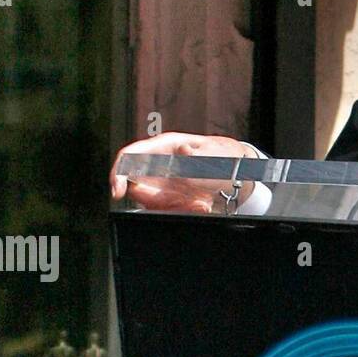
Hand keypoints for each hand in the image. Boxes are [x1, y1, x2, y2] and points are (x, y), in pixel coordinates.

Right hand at [110, 132, 256, 213]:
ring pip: (153, 202)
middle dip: (159, 200)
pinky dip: (184, 210)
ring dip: (176, 206)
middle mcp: (159, 164)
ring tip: (202, 202)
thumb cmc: (225, 157)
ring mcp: (163, 182)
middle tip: (187, 202)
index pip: (130, 155)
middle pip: (138, 186)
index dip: (117, 172)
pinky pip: (167, 209)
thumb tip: (182, 150)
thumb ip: (197, 156)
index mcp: (165, 146)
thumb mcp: (214, 156)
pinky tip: (203, 204)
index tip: (117, 192)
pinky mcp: (170, 196)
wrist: (240, 172)